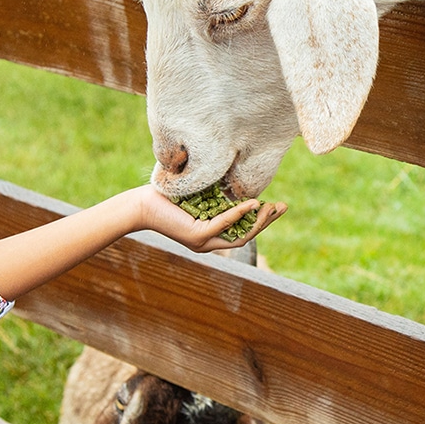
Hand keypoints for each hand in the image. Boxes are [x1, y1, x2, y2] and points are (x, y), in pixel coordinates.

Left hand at [136, 186, 286, 252]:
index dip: (261, 221)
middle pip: (246, 236)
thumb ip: (214, 196)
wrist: (141, 204)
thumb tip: (233, 181)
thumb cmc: (166, 197)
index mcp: (209, 236)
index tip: (275, 206)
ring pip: (239, 235)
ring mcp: (202, 241)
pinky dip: (239, 213)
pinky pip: (223, 225)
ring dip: (258, 221)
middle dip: (266, 222)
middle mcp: (208, 243)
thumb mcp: (197, 196)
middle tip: (283, 207)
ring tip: (272, 207)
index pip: (242, 232)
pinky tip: (252, 203)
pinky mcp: (196, 235)